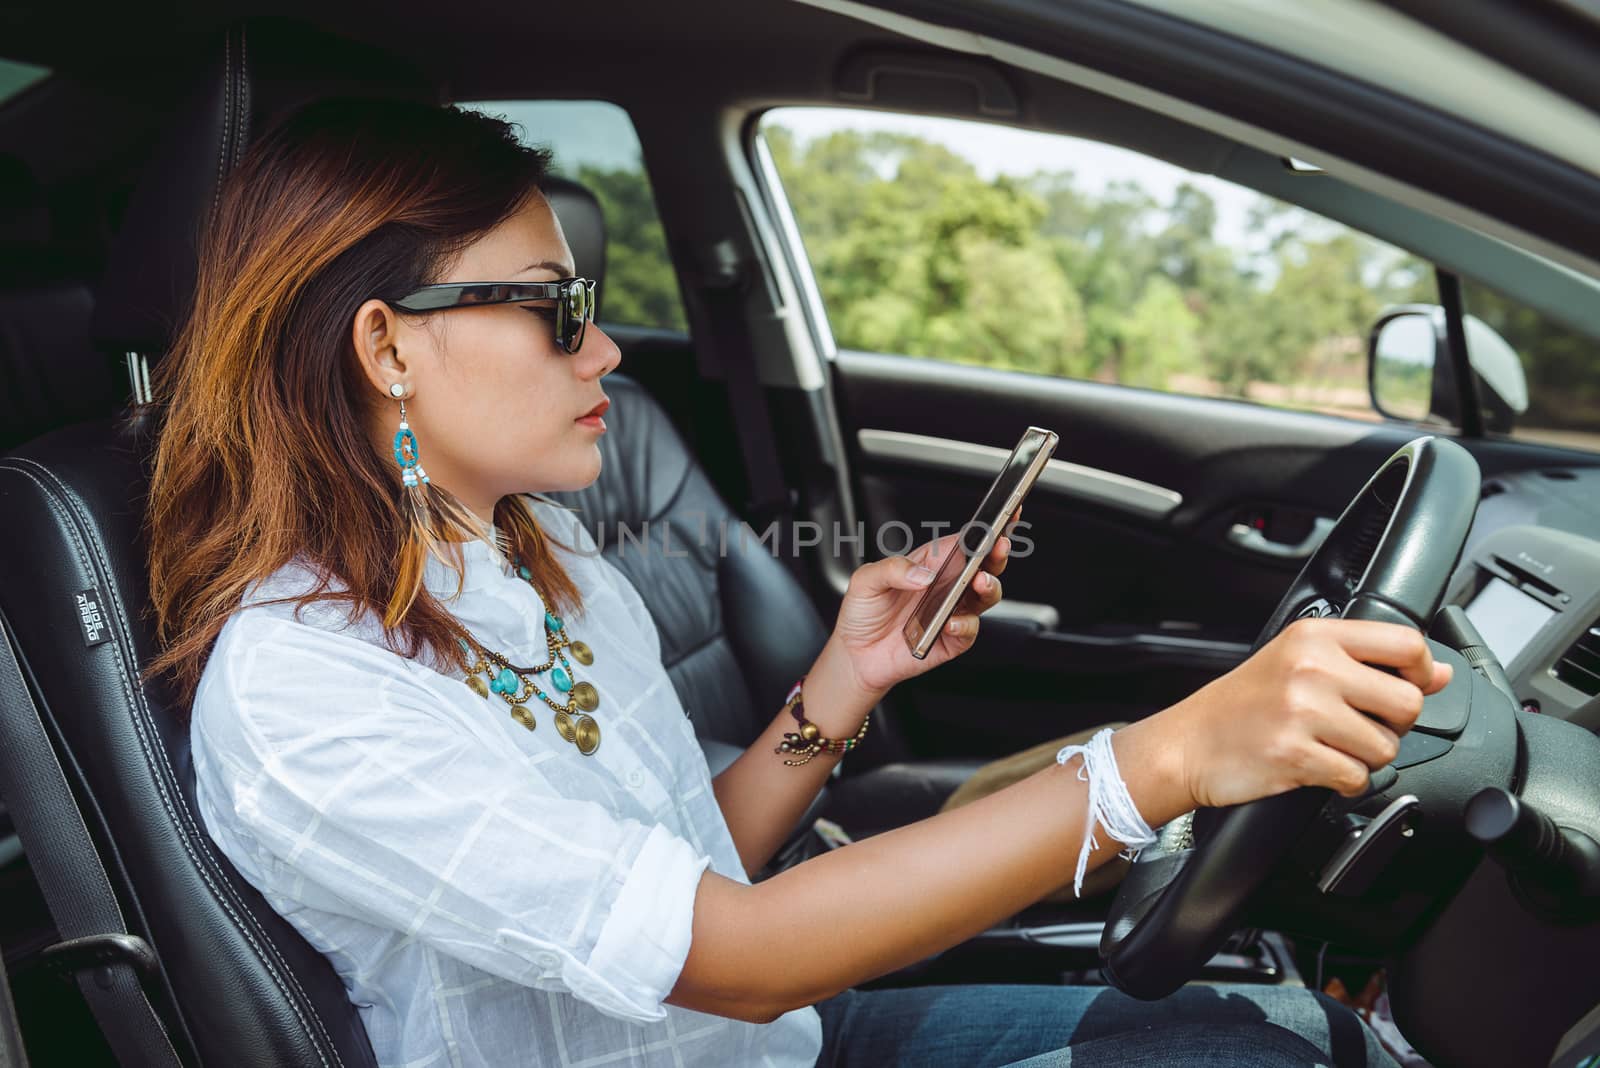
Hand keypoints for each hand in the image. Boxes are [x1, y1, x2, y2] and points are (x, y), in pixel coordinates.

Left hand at [823, 508, 1019, 699]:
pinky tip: (950, 622)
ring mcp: (952, 612)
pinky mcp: (951, 640)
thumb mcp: (866, 580)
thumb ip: (892, 569)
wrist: (855, 654)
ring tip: (979, 581)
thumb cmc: (863, 612)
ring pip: (986, 596)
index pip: (964, 541)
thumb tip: (923, 573)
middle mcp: (947, 586)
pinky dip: (964, 625)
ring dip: (989, 586)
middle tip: (998, 545)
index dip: (985, 528)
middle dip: (997, 553)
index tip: (1001, 514)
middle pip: (984, 566)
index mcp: (931, 564)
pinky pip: (968, 631)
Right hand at [1160, 617, 1453, 809]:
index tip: (1406, 686)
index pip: (1405, 643)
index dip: (1420, 672)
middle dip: (1392, 725)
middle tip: (1358, 726)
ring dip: (1366, 758)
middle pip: (1407, 702)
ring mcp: (1303, 711)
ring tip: (1331, 748)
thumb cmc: (1241, 705)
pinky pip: (1357, 778)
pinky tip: (1319, 768)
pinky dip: (1345, 783)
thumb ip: (1368, 662)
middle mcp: (1311, 668)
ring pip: (1386, 747)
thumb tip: (1437, 673)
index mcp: (1315, 637)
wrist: (1188, 743)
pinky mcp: (1296, 754)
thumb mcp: (1298, 662)